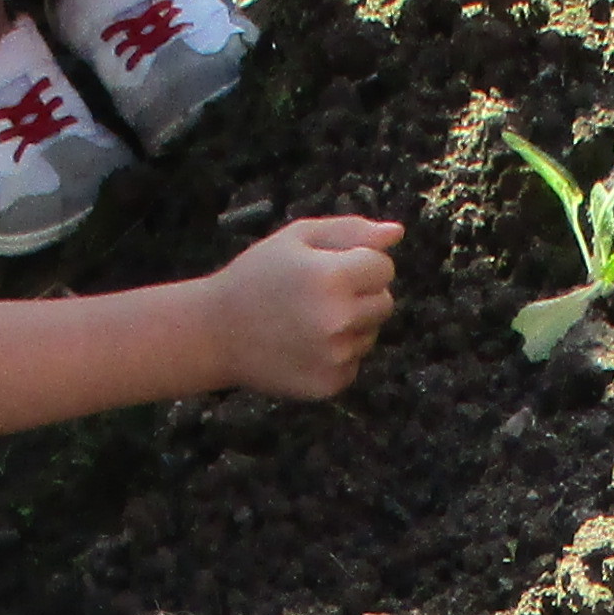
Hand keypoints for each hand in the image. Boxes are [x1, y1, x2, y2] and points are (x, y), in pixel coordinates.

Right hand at [208, 218, 404, 397]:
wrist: (216, 333)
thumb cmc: (257, 276)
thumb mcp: (298, 238)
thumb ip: (350, 231)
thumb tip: (397, 233)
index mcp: (333, 277)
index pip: (384, 268)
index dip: (360, 263)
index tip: (330, 267)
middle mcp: (339, 320)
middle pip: (385, 302)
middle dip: (360, 294)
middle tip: (319, 295)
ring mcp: (335, 356)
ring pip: (371, 333)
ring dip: (350, 325)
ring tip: (307, 320)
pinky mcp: (330, 383)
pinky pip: (354, 362)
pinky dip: (337, 354)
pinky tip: (304, 345)